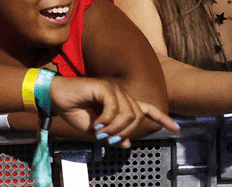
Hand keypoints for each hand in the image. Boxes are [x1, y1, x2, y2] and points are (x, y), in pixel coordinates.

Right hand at [49, 76, 179, 146]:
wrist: (56, 99)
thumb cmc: (73, 110)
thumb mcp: (95, 129)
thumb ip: (112, 135)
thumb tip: (126, 143)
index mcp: (120, 102)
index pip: (147, 109)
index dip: (162, 118)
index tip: (175, 127)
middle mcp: (120, 93)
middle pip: (137, 117)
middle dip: (125, 132)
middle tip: (108, 138)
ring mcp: (113, 88)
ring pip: (127, 114)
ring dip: (114, 128)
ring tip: (100, 132)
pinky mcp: (104, 87)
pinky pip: (114, 109)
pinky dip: (106, 121)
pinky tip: (96, 123)